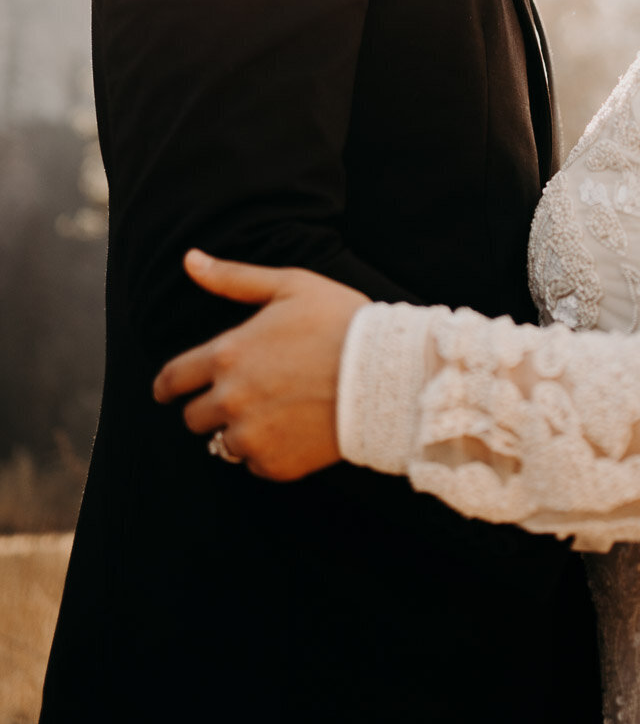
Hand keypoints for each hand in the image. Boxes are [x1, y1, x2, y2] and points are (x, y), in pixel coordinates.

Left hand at [152, 249, 369, 479]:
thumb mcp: (289, 286)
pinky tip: (294, 429)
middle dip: (208, 406)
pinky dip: (267, 450)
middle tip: (240, 394)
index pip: (172, 379)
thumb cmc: (340, 320)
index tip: (168, 390)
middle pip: (192, 418)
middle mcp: (231, 399)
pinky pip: (255, 464)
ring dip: (238, 429)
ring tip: (274, 411)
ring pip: (221, 443)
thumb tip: (189, 259)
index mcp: (228, 354)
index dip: (166, 385)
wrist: (388, 375)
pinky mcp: (276, 464)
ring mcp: (252, 436)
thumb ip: (233, 278)